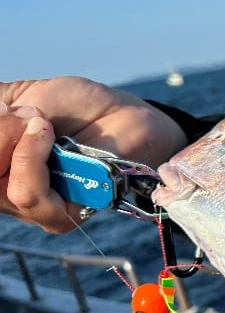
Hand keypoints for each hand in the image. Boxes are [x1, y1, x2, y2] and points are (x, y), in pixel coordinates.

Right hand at [0, 77, 187, 232]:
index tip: (4, 108)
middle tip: (23, 112)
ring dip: (15, 145)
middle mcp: (6, 193)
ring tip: (40, 122)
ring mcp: (31, 209)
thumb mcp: (21, 96)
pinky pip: (29, 195)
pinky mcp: (61, 217)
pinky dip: (31, 158)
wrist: (125, 114)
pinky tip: (46, 134)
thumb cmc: (77, 107)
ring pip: (1, 190)